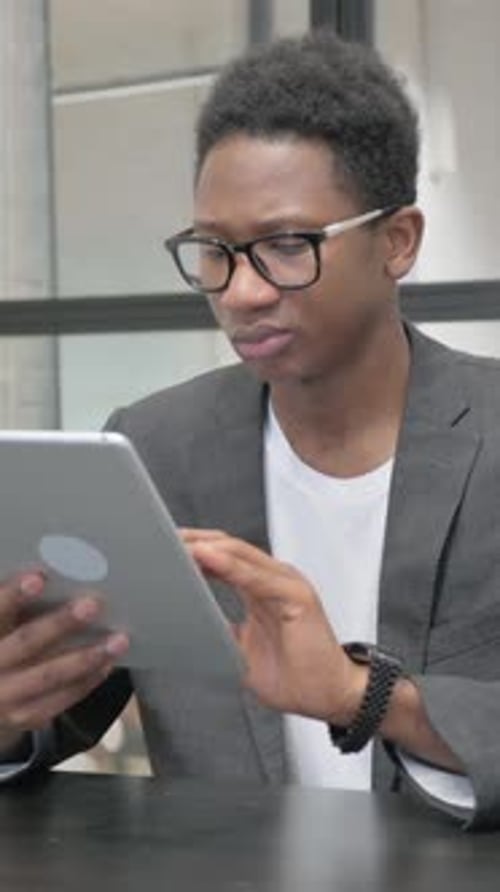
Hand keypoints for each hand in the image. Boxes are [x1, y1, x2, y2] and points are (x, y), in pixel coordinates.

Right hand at [0, 571, 128, 749]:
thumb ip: (13, 608)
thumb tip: (52, 574)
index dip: (13, 595)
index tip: (38, 577)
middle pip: (25, 644)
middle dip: (59, 624)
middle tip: (91, 604)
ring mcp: (5, 698)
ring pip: (48, 676)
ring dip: (86, 657)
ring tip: (118, 639)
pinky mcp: (23, 717)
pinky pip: (60, 699)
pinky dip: (86, 681)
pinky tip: (106, 663)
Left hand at [182, 529, 366, 723]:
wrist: (329, 695)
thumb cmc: (295, 675)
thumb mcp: (241, 648)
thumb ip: (219, 629)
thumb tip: (187, 624)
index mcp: (261, 587)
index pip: (223, 556)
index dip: (194, 549)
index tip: (163, 549)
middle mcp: (275, 579)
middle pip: (229, 547)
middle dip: (194, 541)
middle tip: (161, 540)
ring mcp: (287, 584)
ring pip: (242, 554)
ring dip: (208, 548)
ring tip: (179, 545)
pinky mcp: (297, 596)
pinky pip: (259, 578)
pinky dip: (232, 566)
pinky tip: (209, 559)